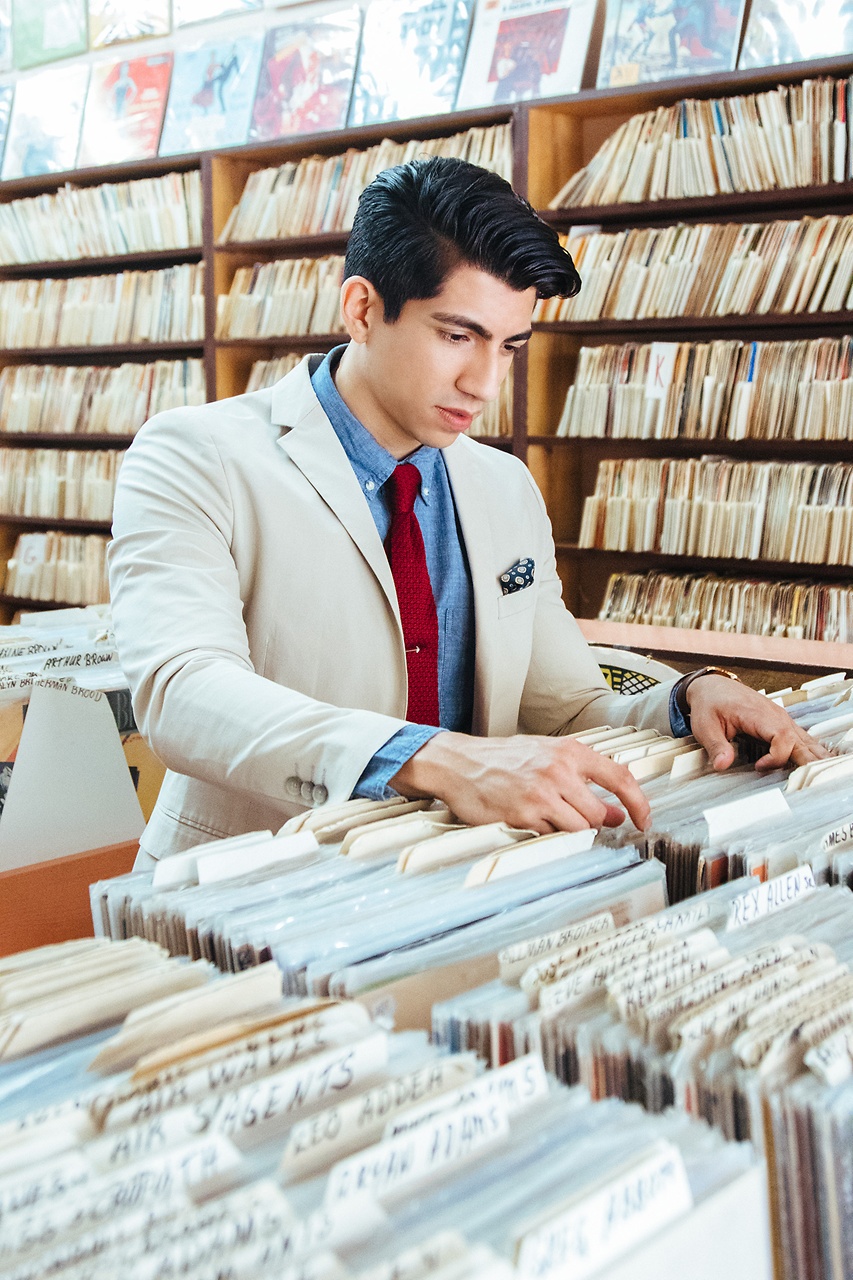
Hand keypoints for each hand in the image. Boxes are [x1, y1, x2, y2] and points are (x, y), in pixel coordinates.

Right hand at [389, 731, 650, 833]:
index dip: (639, 803)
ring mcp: (541, 794)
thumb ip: (583, 779)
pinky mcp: (523, 815)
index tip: (643, 819)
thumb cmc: (503, 759)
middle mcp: (558, 770)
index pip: (620, 777)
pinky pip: (551, 836)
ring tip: (549, 818)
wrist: (459, 762)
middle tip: (578, 819)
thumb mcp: (547, 756)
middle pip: (599, 813)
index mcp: (569, 751)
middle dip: (594, 823)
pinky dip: (547, 834)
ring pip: (579, 828)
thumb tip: (616, 812)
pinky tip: (530, 820)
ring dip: (571, 831)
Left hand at [685, 674, 828, 770]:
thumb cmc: (710, 704)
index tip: (759, 767)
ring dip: (813, 758)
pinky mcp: (780, 723)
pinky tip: (815, 764)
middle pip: (800, 741)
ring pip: (805, 740)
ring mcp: (780, 719)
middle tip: (810, 784)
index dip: (776, 757)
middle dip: (807, 762)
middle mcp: (775, 716)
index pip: (782, 737)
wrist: (712, 686)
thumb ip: (716, 746)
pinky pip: (800, 738)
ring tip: (820, 777)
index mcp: (758, 714)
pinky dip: (808, 751)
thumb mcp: (705, 726)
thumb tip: (722, 765)